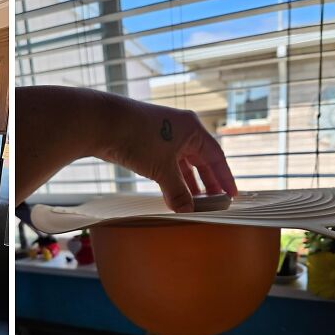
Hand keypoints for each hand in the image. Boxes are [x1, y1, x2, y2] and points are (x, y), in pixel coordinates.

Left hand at [103, 102, 236, 211]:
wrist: (103, 124)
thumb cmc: (137, 139)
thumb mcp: (161, 169)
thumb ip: (177, 192)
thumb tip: (188, 211)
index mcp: (192, 130)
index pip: (216, 157)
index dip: (224, 178)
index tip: (232, 195)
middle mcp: (181, 130)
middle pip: (200, 160)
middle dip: (207, 182)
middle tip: (214, 203)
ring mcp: (163, 135)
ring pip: (182, 163)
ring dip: (188, 183)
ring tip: (194, 202)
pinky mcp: (147, 142)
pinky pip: (166, 164)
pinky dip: (171, 178)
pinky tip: (172, 193)